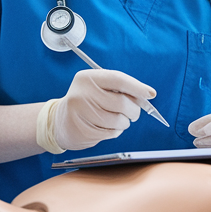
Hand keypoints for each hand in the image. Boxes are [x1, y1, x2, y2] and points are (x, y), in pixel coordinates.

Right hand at [37, 69, 155, 152]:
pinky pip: (111, 133)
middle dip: (134, 110)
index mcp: (88, 78)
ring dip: (125, 123)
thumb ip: (118, 89)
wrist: (60, 121)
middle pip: (121, 102)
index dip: (137, 87)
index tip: (150, 94)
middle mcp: (82, 93)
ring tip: (118, 121)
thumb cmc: (86, 102)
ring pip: (118, 120)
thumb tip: (145, 96)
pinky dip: (115, 132)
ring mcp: (80, 113)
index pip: (118, 79)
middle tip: (133, 113)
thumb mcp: (97, 88)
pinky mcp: (82, 130)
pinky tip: (107, 128)